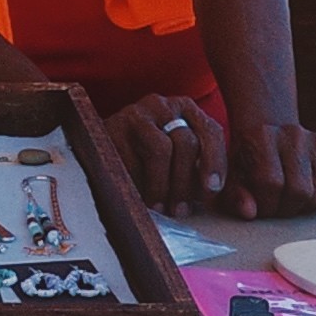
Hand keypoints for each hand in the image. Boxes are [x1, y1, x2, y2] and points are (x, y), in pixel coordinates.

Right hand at [114, 93, 224, 207]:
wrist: (100, 141)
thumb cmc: (147, 152)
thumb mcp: (177, 152)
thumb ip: (198, 168)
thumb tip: (215, 195)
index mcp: (186, 109)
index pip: (210, 131)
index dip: (215, 162)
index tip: (212, 190)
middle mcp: (163, 106)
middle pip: (186, 143)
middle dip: (185, 182)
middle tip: (181, 210)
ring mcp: (137, 114)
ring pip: (160, 150)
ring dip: (162, 186)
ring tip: (160, 207)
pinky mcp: (113, 127)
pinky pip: (131, 159)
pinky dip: (138, 184)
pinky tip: (139, 197)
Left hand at [217, 117, 315, 218]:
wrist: (269, 135)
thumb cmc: (248, 160)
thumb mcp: (233, 176)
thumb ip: (235, 195)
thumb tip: (250, 213)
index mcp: (263, 136)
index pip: (272, 183)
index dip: (266, 205)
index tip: (261, 208)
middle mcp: (295, 134)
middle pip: (300, 191)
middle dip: (286, 209)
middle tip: (276, 206)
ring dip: (304, 208)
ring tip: (289, 200)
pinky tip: (306, 193)